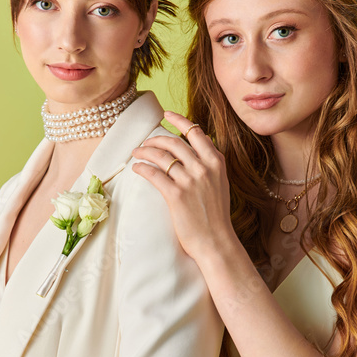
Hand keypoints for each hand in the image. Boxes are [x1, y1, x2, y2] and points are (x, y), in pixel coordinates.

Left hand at [131, 111, 235, 263]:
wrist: (216, 241)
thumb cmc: (216, 216)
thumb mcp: (220, 184)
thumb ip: (209, 165)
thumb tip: (195, 149)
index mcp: (216, 162)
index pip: (196, 132)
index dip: (179, 120)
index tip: (166, 114)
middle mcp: (204, 167)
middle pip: (174, 142)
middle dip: (155, 139)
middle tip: (145, 143)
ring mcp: (190, 180)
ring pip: (161, 156)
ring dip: (145, 151)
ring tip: (137, 153)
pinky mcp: (176, 195)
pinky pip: (154, 174)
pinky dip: (142, 168)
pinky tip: (136, 168)